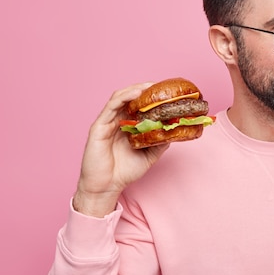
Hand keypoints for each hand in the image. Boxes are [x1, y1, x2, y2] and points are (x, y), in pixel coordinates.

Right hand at [72, 82, 168, 216]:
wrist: (106, 187)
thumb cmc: (124, 172)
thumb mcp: (149, 155)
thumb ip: (159, 142)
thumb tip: (174, 130)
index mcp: (128, 126)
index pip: (139, 105)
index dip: (151, 97)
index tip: (167, 93)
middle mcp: (117, 121)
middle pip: (130, 98)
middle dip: (145, 90)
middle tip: (161, 86)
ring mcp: (107, 122)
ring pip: (120, 98)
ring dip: (136, 90)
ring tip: (150, 87)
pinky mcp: (99, 126)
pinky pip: (111, 107)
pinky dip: (124, 98)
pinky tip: (136, 95)